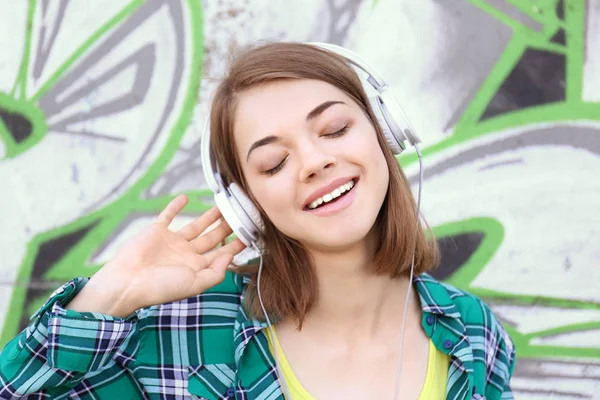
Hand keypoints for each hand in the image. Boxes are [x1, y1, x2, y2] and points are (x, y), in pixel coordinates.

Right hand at [67, 195, 244, 316]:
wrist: (127, 282)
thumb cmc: (160, 288)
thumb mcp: (195, 284)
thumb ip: (215, 272)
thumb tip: (230, 256)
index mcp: (197, 267)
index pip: (222, 253)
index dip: (236, 244)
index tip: (250, 233)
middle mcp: (187, 254)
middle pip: (212, 238)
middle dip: (227, 227)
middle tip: (240, 213)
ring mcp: (172, 242)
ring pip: (195, 225)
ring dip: (209, 216)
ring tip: (222, 205)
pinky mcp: (157, 231)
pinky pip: (168, 215)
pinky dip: (176, 206)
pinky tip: (186, 197)